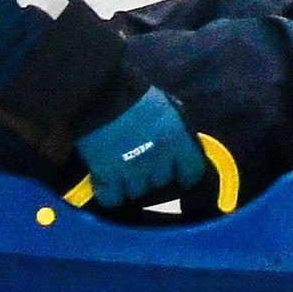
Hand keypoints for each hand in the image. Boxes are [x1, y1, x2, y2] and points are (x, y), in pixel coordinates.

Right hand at [73, 86, 213, 208]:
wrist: (99, 92)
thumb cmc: (133, 93)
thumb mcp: (165, 106)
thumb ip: (176, 128)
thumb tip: (182, 144)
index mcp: (177, 139)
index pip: (193, 172)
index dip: (184, 174)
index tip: (177, 174)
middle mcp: (158, 159)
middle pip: (162, 182)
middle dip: (153, 174)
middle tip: (141, 162)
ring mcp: (133, 170)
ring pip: (137, 192)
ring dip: (130, 184)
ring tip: (121, 169)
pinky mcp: (107, 176)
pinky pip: (112, 198)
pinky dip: (109, 193)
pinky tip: (106, 182)